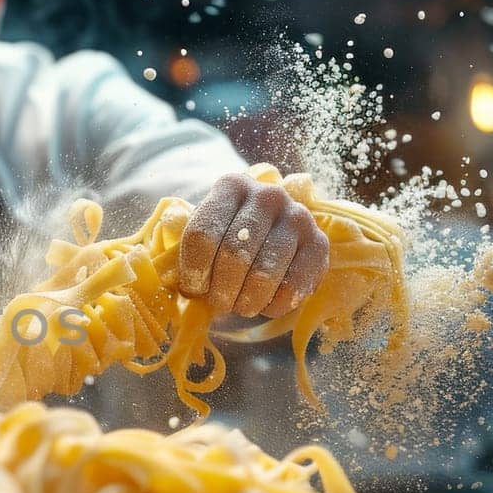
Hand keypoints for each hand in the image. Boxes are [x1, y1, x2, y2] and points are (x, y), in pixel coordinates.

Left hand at [178, 173, 329, 317]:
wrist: (274, 232)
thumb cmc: (228, 238)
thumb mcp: (204, 234)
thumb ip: (187, 251)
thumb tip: (172, 281)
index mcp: (231, 186)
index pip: (202, 234)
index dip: (193, 271)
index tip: (192, 289)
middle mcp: (267, 195)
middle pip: (234, 255)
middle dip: (220, 290)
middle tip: (218, 303)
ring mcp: (297, 217)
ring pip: (264, 273)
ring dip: (246, 301)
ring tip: (239, 305)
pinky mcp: (320, 242)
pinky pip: (294, 286)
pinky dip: (274, 305)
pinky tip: (264, 306)